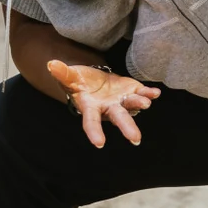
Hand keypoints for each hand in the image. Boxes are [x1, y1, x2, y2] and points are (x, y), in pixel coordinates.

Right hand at [48, 60, 162, 147]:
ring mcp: (121, 101)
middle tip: (135, 139)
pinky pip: (141, 93)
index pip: (91, 121)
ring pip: (131, 105)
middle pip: (118, 118)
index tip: (99, 143)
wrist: (94, 80)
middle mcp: (108, 108)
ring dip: (139, 103)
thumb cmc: (79, 82)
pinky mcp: (131, 90)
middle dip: (127, 127)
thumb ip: (63, 73)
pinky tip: (156, 93)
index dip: (94, 131)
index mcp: (91, 107)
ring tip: (147, 103)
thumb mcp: (70, 77)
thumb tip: (51, 64)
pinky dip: (149, 93)